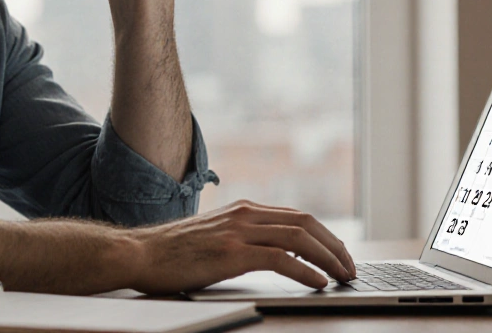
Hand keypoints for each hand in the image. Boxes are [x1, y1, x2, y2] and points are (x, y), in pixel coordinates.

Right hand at [126, 199, 356, 293]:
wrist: (140, 252)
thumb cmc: (174, 251)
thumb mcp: (215, 236)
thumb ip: (244, 237)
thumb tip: (276, 253)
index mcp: (245, 209)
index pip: (298, 217)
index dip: (326, 236)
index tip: (340, 256)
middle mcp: (246, 214)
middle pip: (306, 223)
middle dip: (335, 246)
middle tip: (351, 268)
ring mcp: (239, 231)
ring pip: (299, 238)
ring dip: (328, 258)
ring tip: (342, 277)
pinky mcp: (231, 253)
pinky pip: (280, 259)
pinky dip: (305, 271)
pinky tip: (318, 283)